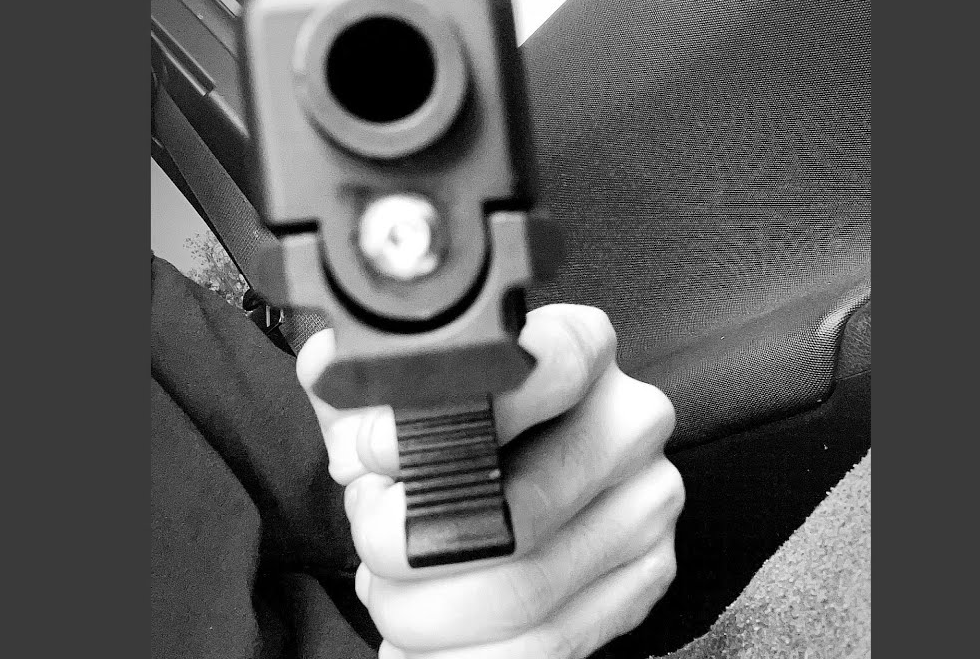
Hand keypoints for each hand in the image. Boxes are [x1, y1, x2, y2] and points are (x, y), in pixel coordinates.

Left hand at [296, 304, 683, 658]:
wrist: (509, 484)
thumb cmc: (452, 435)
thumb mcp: (397, 393)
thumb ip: (359, 377)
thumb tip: (333, 373)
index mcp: (581, 350)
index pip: (547, 368)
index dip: (445, 417)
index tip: (371, 454)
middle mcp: (629, 422)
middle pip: (517, 512)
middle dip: (408, 548)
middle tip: (371, 543)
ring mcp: (646, 505)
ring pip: (521, 593)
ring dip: (424, 612)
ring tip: (391, 595)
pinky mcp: (645, 579)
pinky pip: (546, 645)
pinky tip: (420, 642)